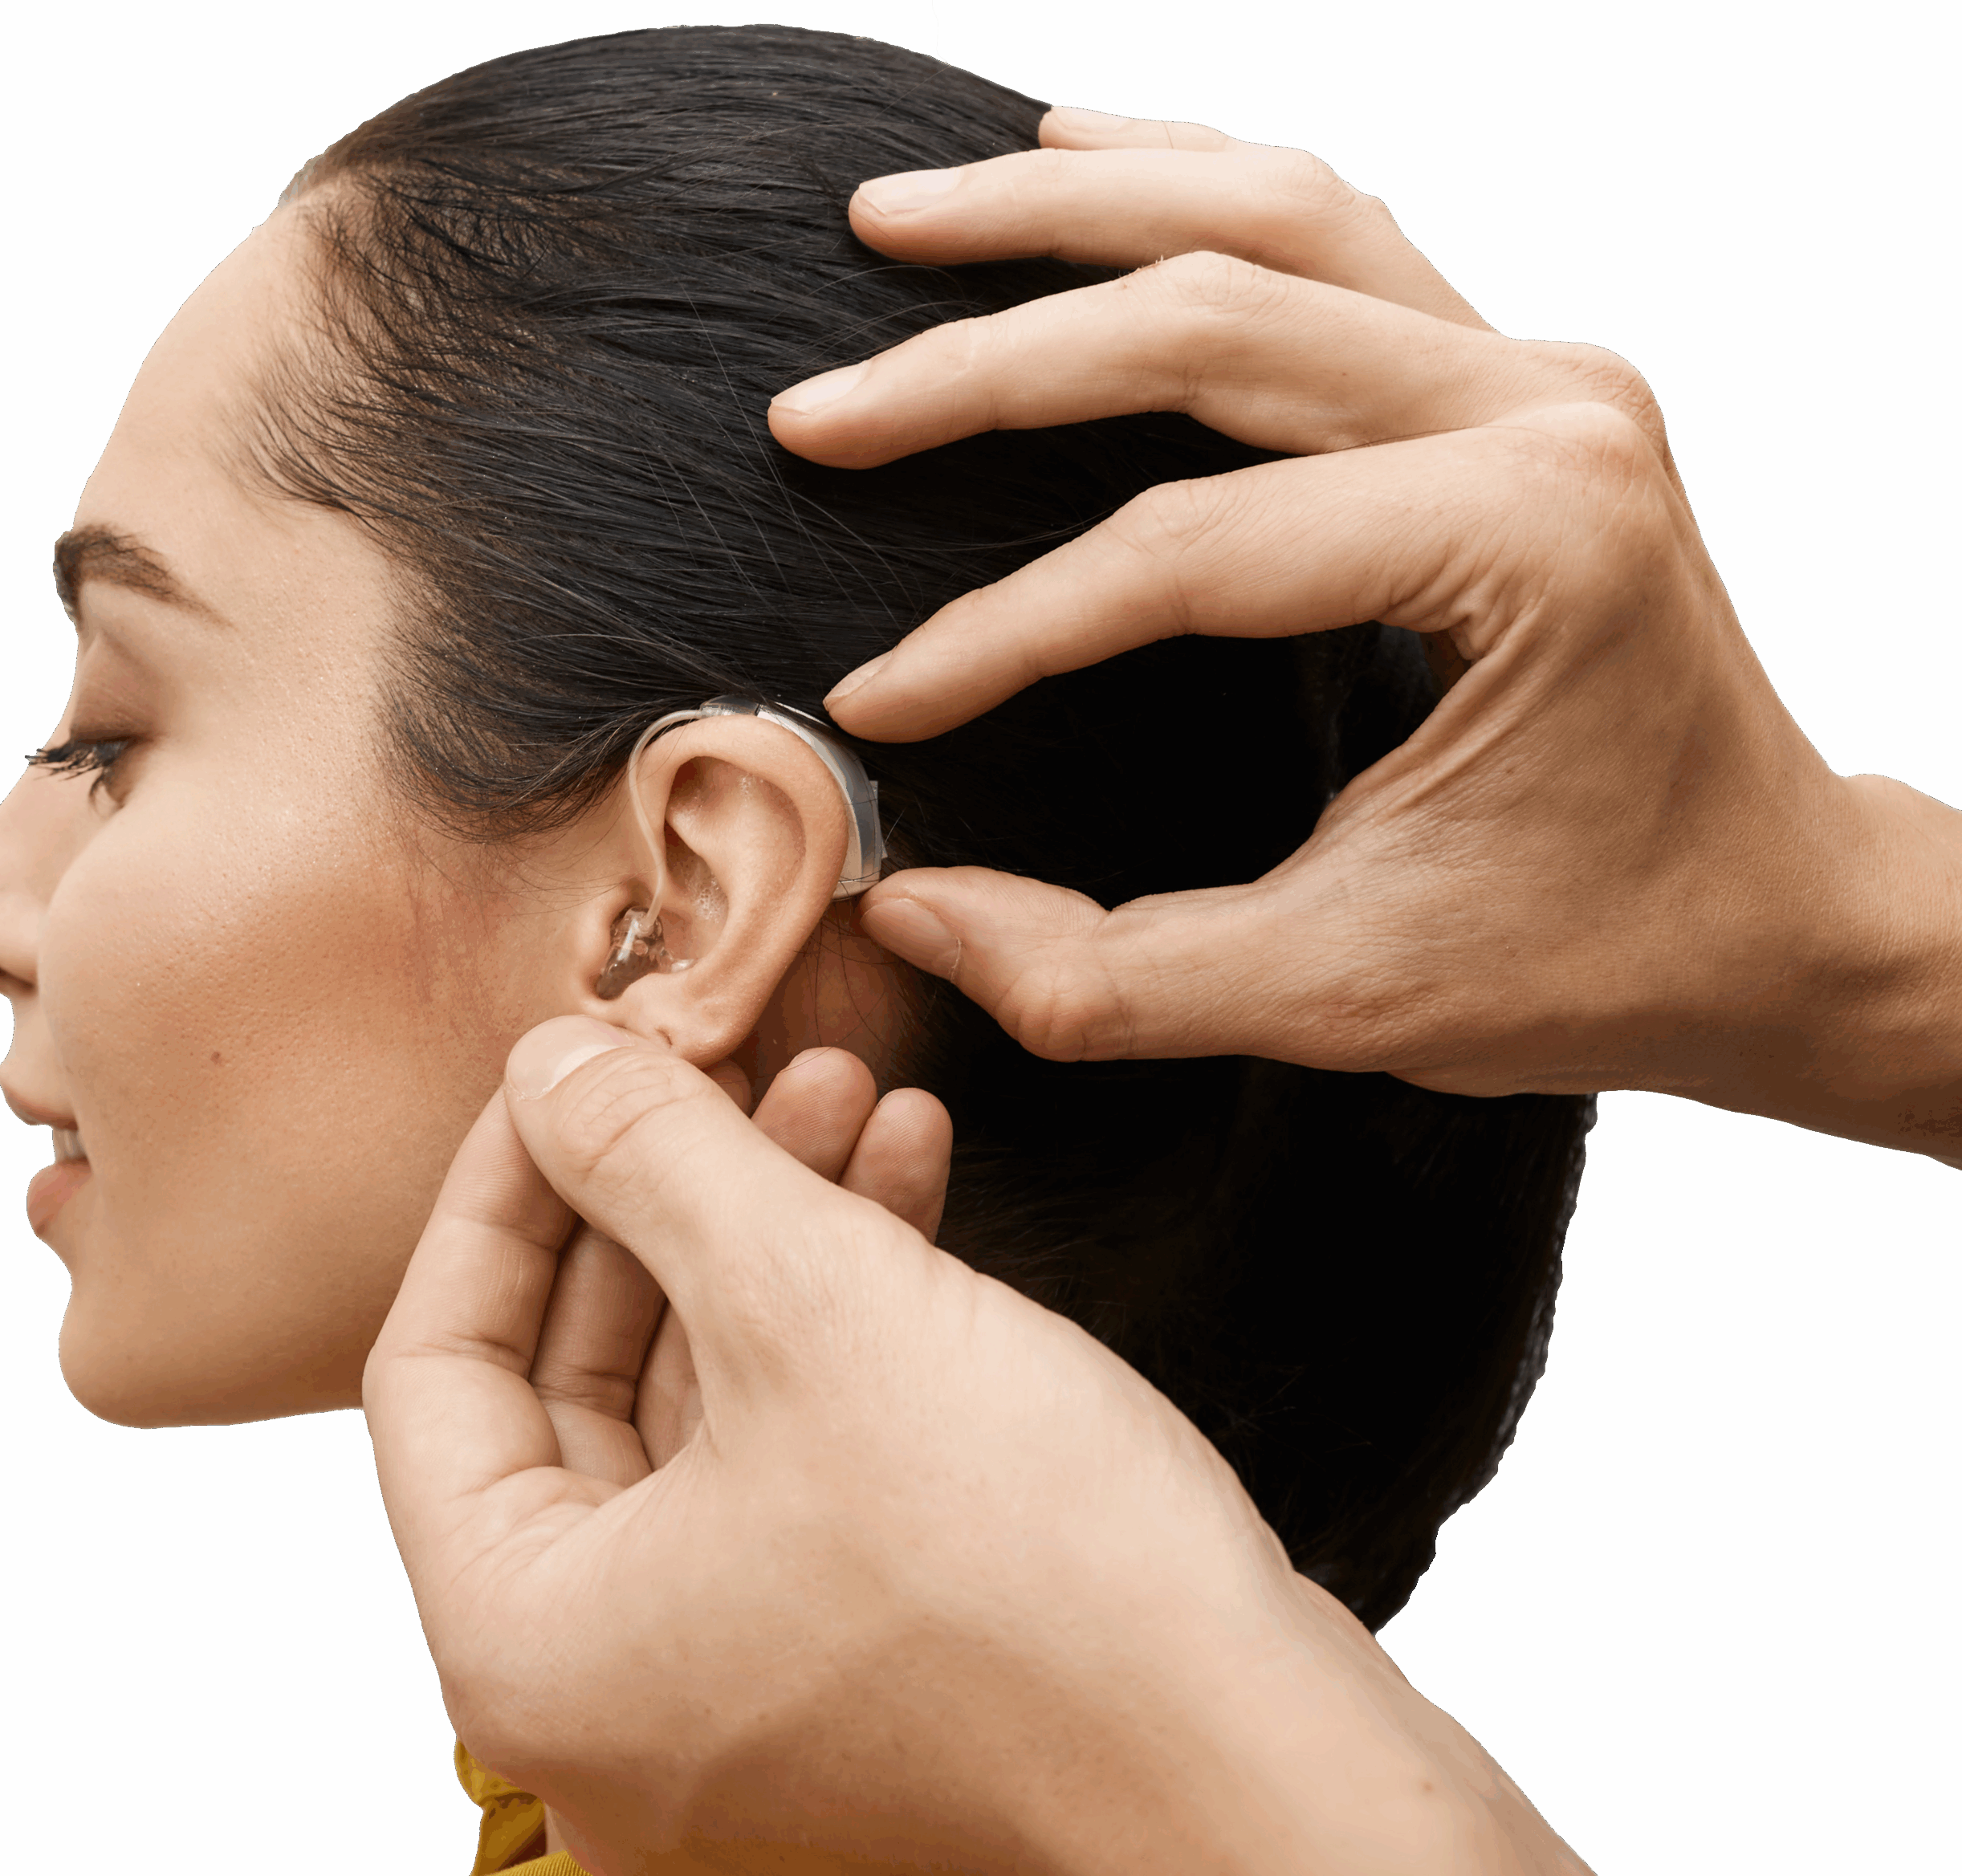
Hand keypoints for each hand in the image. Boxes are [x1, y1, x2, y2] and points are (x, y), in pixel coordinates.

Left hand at [365, 1019, 1706, 1875]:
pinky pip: (796, 1469)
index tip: (572, 1073)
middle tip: (737, 1066)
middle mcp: (605, 1700)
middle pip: (581, 1383)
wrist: (1259, 1769)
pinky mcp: (853, 1679)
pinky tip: (909, 1192)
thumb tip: (547, 1068)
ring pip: (708, 1414)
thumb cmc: (1032, 1577)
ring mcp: (733, 1700)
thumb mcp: (811, 1301)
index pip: (432, 1369)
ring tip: (854, 1093)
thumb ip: (649, 1159)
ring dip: (775, 1240)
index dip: (503, 1187)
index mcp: (527, 1645)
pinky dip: (840, 1331)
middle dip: (673, 1195)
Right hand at [769, 108, 1961, 1162]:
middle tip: (819, 410)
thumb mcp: (1345, 998)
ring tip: (899, 217)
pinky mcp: (1514, 381)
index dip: (1004, 633)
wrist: (1769, 915)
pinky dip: (1188, 189)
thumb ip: (1112, 977)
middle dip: (984, 362)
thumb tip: (912, 913)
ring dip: (1069, 215)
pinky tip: (1075, 166)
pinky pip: (1331, 232)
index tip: (879, 709)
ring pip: (1267, 218)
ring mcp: (1537, 370)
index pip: (1187, 553)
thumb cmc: (1596, 955)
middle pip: (1207, 321)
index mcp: (1524, 544)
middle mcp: (1543, 411)